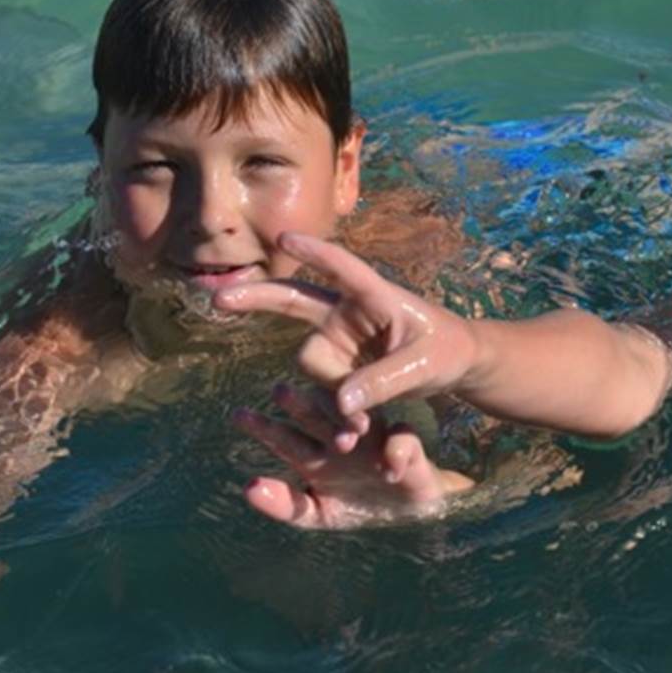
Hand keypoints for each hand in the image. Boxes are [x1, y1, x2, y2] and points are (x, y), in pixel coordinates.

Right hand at [215, 232, 479, 444]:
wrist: (453, 367)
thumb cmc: (446, 351)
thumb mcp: (424, 365)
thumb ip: (384, 380)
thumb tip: (341, 402)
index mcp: (374, 294)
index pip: (340, 268)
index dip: (315, 253)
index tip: (285, 238)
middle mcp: (347, 312)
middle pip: (293, 299)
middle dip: (257, 298)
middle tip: (219, 300)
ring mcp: (338, 340)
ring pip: (310, 363)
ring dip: (324, 393)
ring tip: (360, 426)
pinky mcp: (338, 368)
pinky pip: (320, 389)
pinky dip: (333, 412)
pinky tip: (353, 433)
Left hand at [234, 383, 471, 528]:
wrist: (407, 513)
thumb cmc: (358, 507)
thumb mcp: (317, 514)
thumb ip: (284, 505)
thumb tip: (249, 488)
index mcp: (315, 453)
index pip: (284, 436)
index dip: (263, 427)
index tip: (238, 415)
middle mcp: (341, 439)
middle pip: (316, 418)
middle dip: (299, 405)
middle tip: (279, 391)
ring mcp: (374, 440)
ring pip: (360, 420)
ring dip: (349, 420)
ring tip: (341, 434)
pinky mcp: (409, 449)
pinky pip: (404, 444)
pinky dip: (398, 452)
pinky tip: (390, 469)